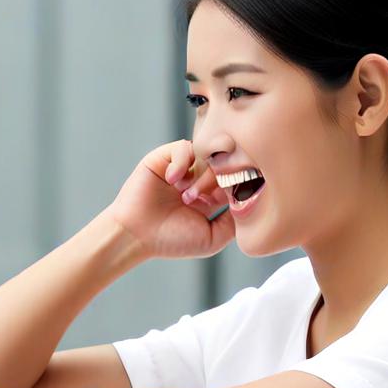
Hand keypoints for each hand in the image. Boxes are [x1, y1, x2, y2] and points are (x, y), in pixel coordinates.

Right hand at [104, 139, 234, 258]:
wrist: (136, 235)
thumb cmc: (171, 240)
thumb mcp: (212, 238)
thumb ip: (234, 223)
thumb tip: (251, 202)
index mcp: (210, 198)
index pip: (235, 179)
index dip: (236, 185)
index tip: (229, 197)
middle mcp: (197, 180)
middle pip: (224, 165)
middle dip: (218, 180)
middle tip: (203, 199)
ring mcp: (181, 169)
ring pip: (206, 155)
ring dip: (200, 174)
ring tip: (186, 194)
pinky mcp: (163, 158)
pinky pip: (183, 147)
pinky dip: (182, 162)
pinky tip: (173, 181)